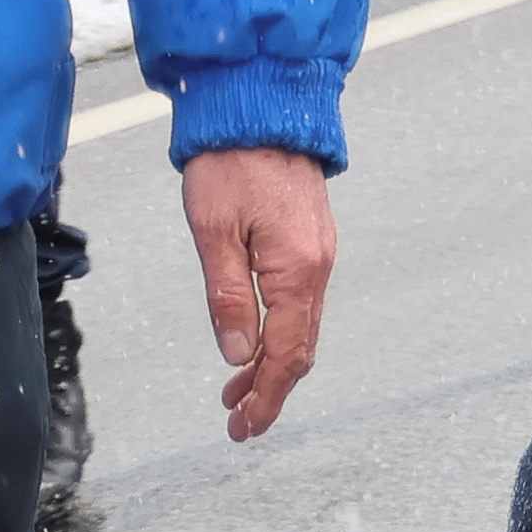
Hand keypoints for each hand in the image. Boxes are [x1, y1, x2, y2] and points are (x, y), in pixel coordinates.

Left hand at [178, 147, 333, 441]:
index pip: (286, 355)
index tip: (243, 428)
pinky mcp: (309, 242)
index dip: (266, 397)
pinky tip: (253, 341)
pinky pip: (300, 303)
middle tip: (237, 422)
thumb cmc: (231, 160)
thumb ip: (226, 296)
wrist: (259, 104)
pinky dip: (278, 333)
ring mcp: (317, 254)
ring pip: (300, 328)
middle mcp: (316, 267)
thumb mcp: (213, 231)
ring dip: (270, 364)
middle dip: (269, 390)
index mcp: (296, 270)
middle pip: (300, 350)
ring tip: (236, 391)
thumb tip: (236, 355)